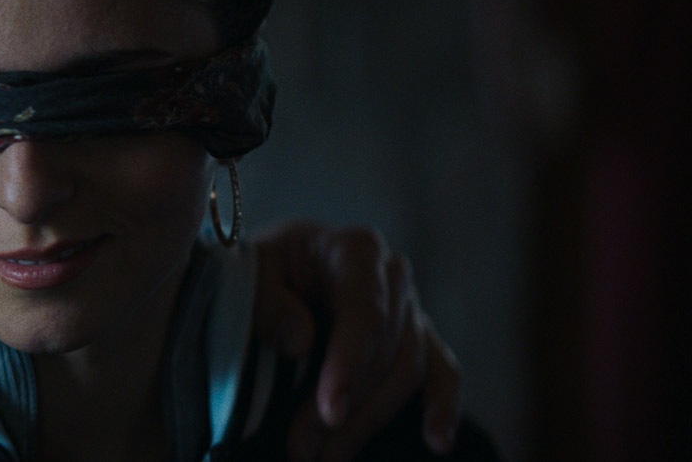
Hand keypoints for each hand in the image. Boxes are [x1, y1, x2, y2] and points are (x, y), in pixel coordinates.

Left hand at [252, 222, 461, 461]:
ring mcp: (410, 309)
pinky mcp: (419, 339)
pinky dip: (442, 406)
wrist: (275, 269)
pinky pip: (442, 372)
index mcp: (354, 250)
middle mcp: (392, 276)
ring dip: (368, 422)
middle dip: (347, 408)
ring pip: (407, 372)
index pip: (365, 313)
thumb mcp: (249, 274)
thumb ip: (268, 302)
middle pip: (386, 352)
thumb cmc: (261, 270)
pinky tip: (436, 441)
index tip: (330, 410)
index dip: (350, 364)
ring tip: (325, 458)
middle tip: (304, 449)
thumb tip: (302, 341)